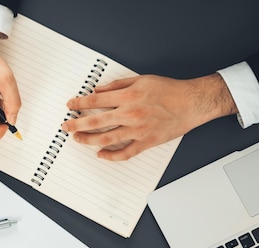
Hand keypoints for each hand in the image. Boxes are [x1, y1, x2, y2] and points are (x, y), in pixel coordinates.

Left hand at [61, 73, 236, 159]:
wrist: (192, 102)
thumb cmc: (169, 90)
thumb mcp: (141, 79)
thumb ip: (117, 85)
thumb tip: (98, 91)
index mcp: (128, 96)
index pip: (95, 101)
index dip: (79, 103)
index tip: (70, 106)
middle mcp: (130, 113)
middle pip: (95, 121)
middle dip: (77, 124)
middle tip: (66, 126)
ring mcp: (138, 130)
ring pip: (106, 138)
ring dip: (88, 140)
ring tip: (78, 139)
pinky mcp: (146, 142)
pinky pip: (124, 153)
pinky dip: (110, 156)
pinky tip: (100, 154)